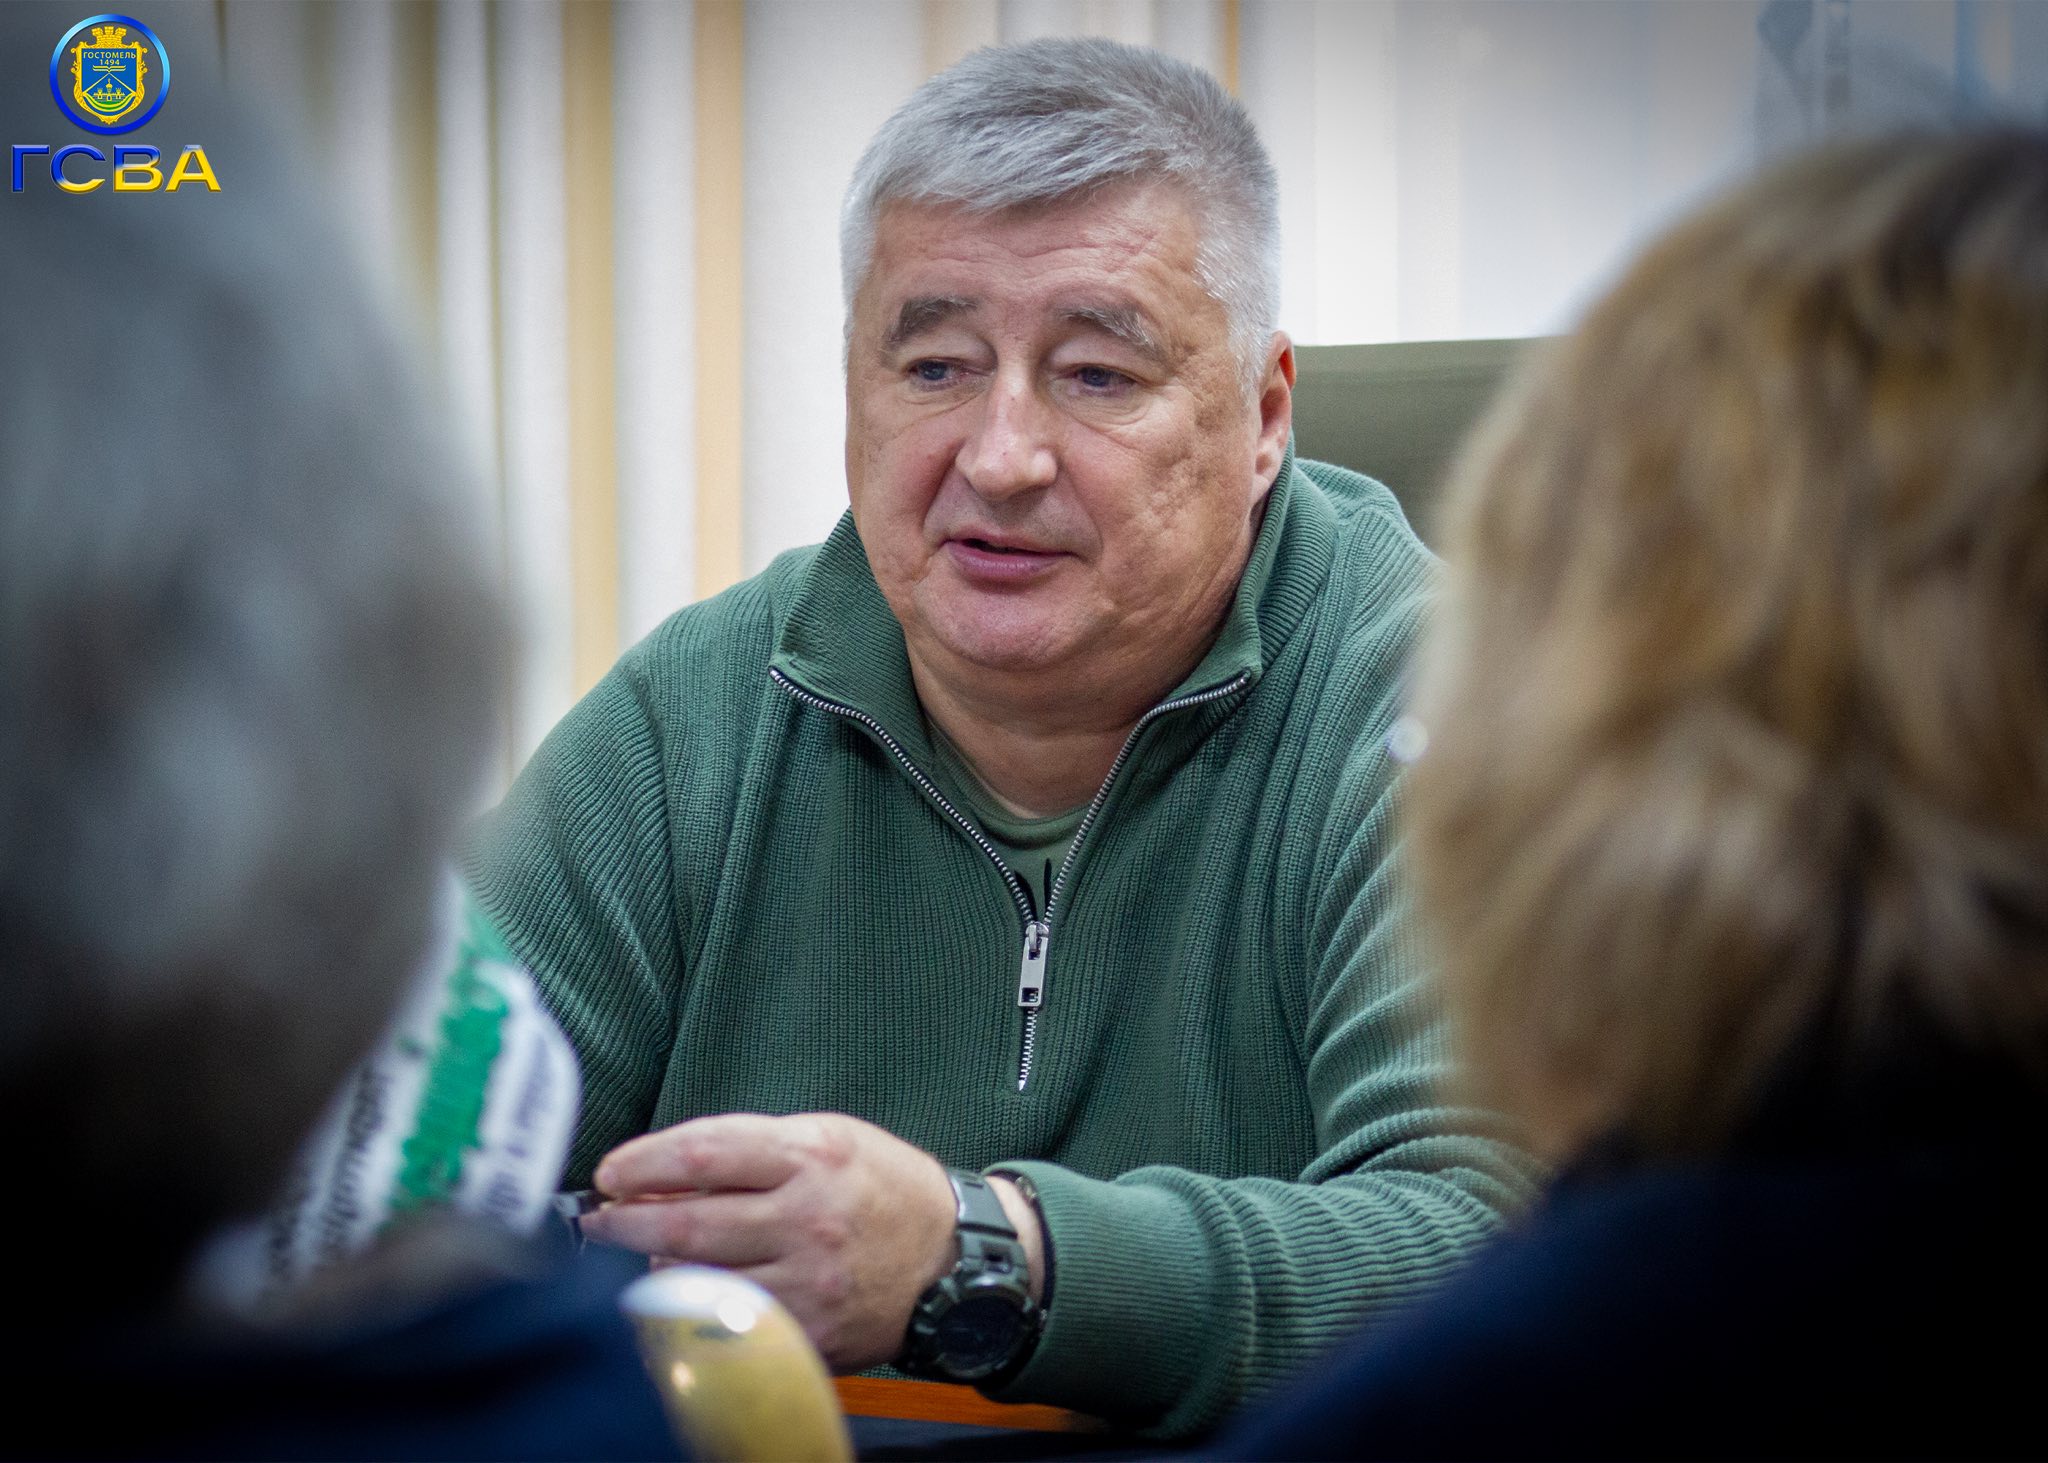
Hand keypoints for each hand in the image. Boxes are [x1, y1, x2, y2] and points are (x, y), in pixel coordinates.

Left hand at [581, 1112, 1039, 1370]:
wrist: (952, 1256)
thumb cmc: (882, 1187)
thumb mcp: (828, 1138)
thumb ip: (751, 1146)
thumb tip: (666, 1168)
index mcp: (812, 1157)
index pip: (703, 1152)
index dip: (643, 1162)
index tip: (610, 1172)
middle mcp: (809, 1219)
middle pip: (689, 1220)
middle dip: (626, 1221)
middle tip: (600, 1219)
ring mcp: (810, 1281)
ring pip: (703, 1277)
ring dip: (656, 1266)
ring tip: (644, 1253)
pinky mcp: (813, 1331)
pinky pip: (733, 1321)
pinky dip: (696, 1307)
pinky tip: (685, 1292)